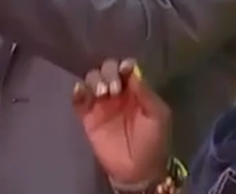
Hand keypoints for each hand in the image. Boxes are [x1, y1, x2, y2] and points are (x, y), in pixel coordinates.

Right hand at [73, 58, 170, 185]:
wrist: (137, 170)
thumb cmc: (152, 141)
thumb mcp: (157, 116)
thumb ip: (146, 92)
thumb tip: (132, 71)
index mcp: (135, 90)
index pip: (126, 68)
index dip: (123, 66)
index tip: (124, 71)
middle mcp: (117, 92)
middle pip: (107, 69)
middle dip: (108, 73)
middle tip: (113, 89)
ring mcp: (100, 103)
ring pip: (92, 79)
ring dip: (95, 81)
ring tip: (102, 94)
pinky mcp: (86, 116)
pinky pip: (78, 98)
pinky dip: (77, 91)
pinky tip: (82, 93)